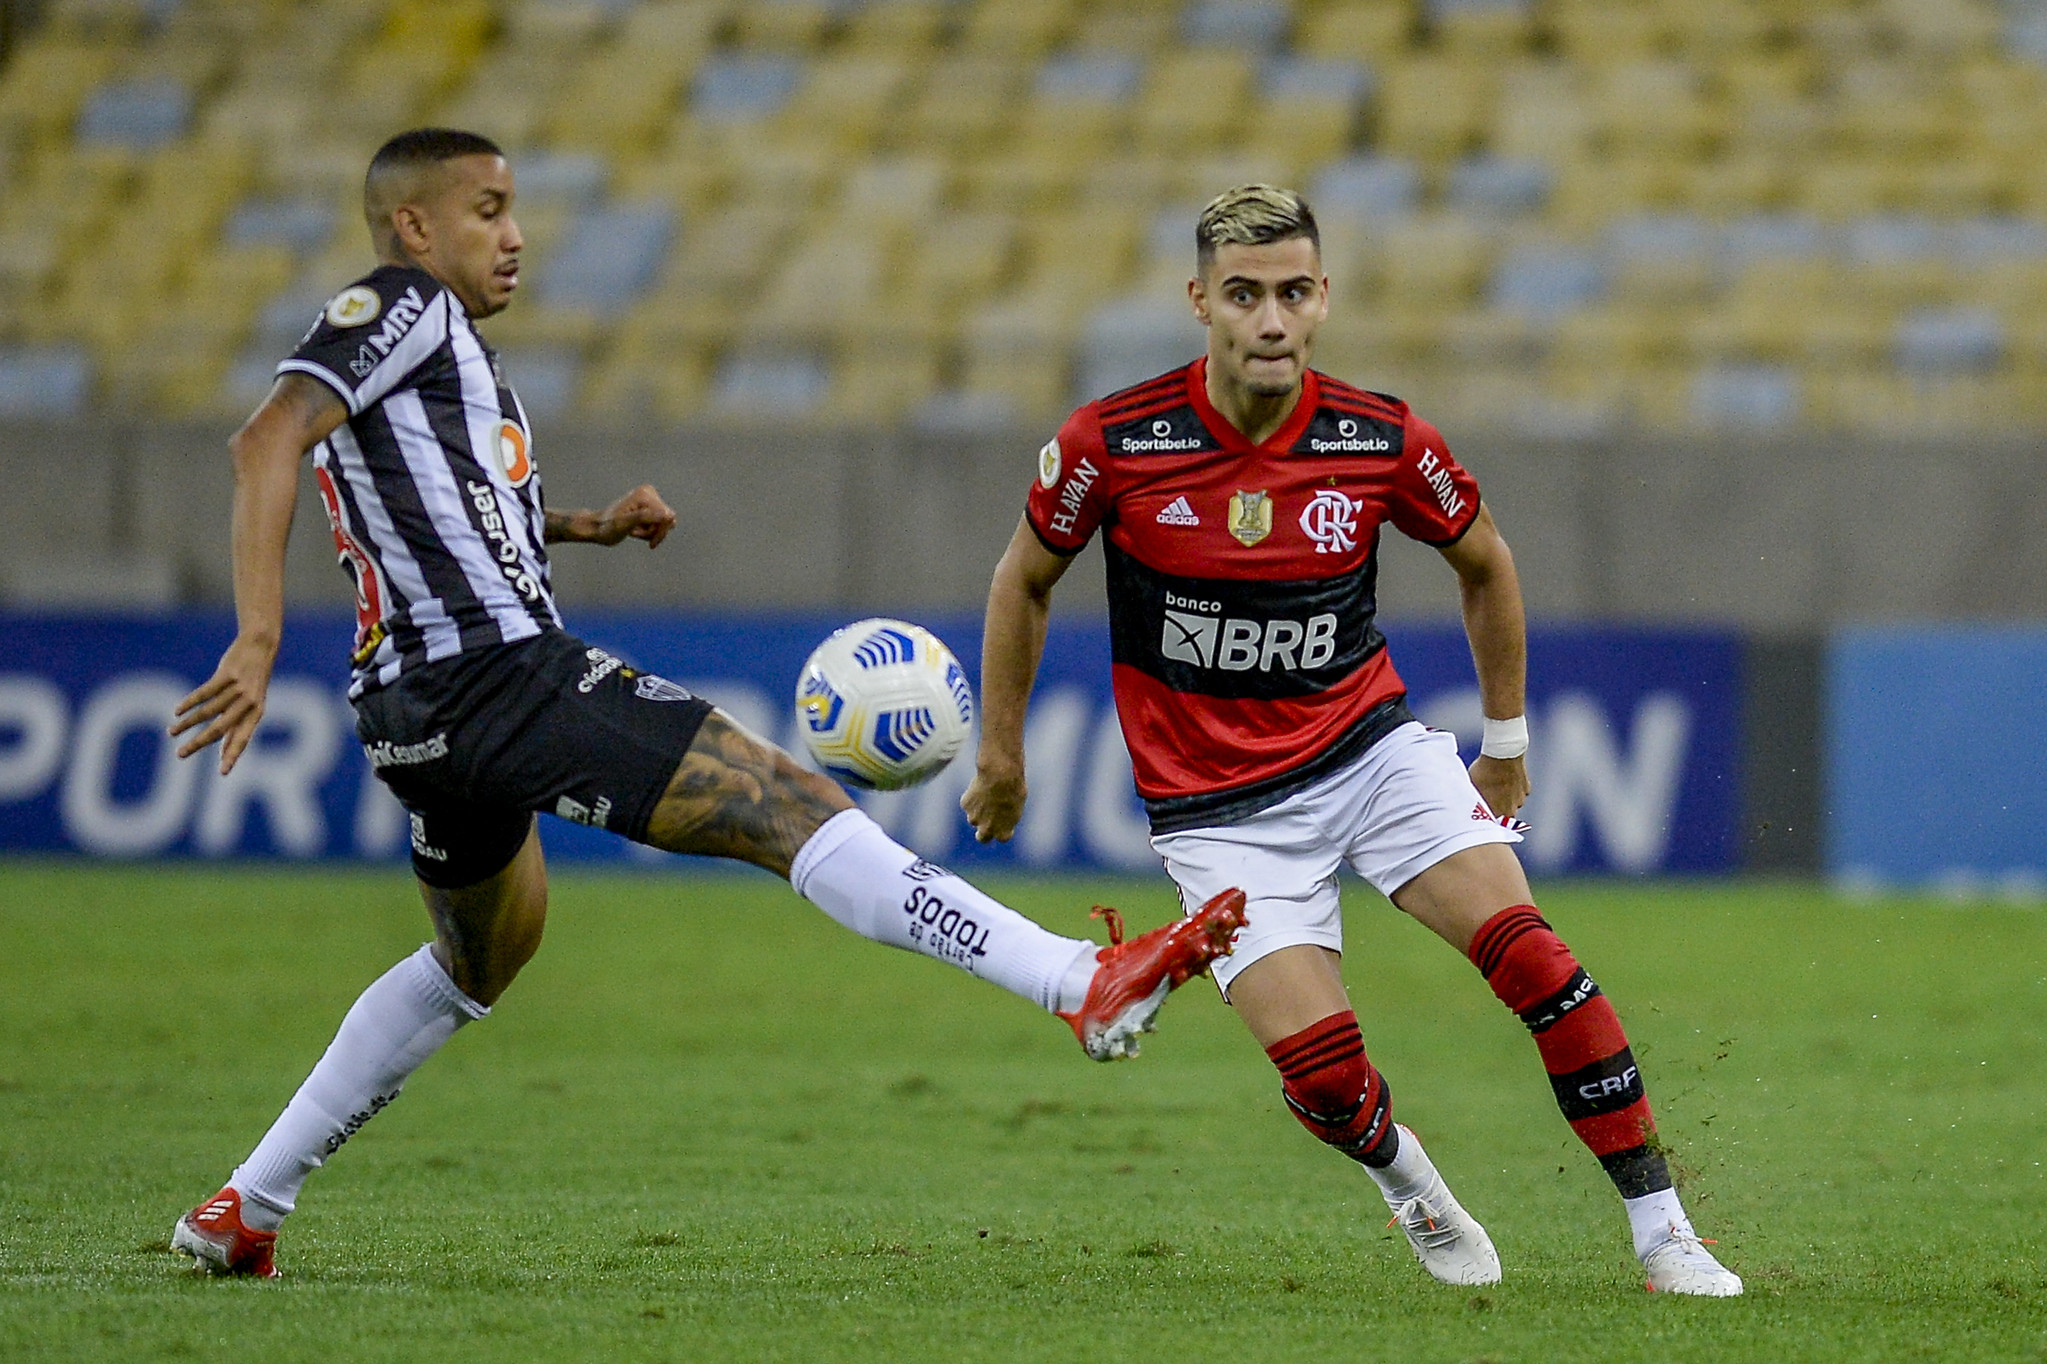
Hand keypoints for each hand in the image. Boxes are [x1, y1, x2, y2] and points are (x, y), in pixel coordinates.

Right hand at [170, 633, 277, 774]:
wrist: (260, 647)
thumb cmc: (253, 682)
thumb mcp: (251, 704)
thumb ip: (238, 727)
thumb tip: (225, 753)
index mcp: (256, 714)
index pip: (243, 739)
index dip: (232, 756)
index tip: (222, 773)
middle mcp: (248, 703)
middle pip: (220, 728)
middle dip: (198, 743)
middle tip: (179, 755)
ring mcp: (238, 688)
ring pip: (208, 711)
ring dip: (187, 723)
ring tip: (171, 732)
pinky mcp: (227, 674)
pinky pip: (204, 692)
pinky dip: (189, 703)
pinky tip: (176, 711)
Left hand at [590, 484, 674, 547]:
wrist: (596, 527)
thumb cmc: (607, 528)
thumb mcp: (624, 524)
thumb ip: (645, 517)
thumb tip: (667, 515)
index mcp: (645, 494)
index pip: (667, 517)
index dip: (660, 533)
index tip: (649, 543)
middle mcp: (649, 492)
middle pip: (668, 519)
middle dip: (654, 532)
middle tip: (635, 534)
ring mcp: (649, 497)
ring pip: (664, 522)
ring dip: (650, 532)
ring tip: (633, 532)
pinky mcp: (648, 504)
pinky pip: (659, 522)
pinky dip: (649, 530)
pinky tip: (635, 530)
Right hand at [961, 762, 1026, 842]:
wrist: (1001, 776)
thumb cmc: (1014, 789)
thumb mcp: (1017, 805)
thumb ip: (1006, 814)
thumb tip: (1000, 812)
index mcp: (1004, 832)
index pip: (1001, 836)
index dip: (1002, 828)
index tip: (1005, 820)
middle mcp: (987, 829)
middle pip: (982, 837)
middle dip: (983, 832)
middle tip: (987, 819)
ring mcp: (974, 818)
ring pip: (974, 816)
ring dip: (979, 809)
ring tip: (989, 792)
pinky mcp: (966, 805)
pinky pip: (969, 802)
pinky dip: (973, 796)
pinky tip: (981, 785)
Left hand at [1469, 754, 1529, 821]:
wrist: (1502, 755)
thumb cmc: (1484, 771)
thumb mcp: (1472, 786)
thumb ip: (1474, 799)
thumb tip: (1468, 803)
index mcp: (1496, 813)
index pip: (1490, 823)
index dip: (1485, 817)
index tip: (1480, 811)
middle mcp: (1510, 810)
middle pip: (1503, 815)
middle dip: (1497, 809)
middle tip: (1489, 798)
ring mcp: (1520, 799)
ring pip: (1513, 804)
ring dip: (1506, 799)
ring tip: (1497, 787)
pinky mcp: (1526, 788)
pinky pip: (1520, 793)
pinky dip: (1514, 789)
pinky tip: (1506, 780)